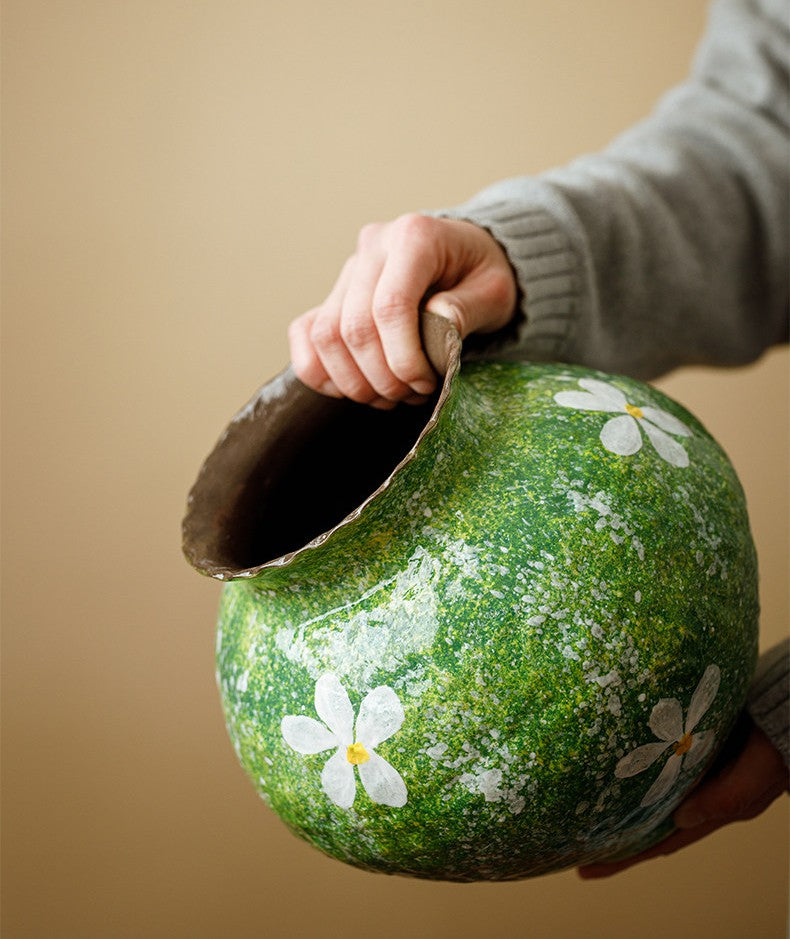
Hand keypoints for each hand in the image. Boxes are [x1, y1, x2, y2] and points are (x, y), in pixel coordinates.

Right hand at [288, 215, 516, 407]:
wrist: (467, 259)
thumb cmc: (483, 275)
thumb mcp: (495, 290)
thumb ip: (467, 307)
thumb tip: (436, 324)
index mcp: (414, 236)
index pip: (389, 307)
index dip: (402, 357)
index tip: (425, 382)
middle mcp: (373, 247)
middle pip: (352, 328)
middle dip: (382, 377)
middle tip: (412, 394)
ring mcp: (348, 271)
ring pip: (324, 336)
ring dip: (354, 382)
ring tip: (390, 395)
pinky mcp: (333, 294)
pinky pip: (304, 335)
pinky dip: (320, 372)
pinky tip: (355, 387)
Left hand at [578, 720, 788, 877]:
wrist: (786, 714)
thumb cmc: (777, 747)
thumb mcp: (758, 775)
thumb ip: (725, 798)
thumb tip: (681, 818)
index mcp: (714, 810)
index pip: (661, 843)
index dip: (625, 858)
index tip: (587, 870)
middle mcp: (698, 796)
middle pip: (649, 824)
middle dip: (614, 836)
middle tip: (572, 841)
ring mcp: (693, 773)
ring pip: (651, 795)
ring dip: (622, 802)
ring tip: (585, 805)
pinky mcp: (690, 747)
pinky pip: (656, 765)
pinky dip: (637, 770)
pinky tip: (614, 763)